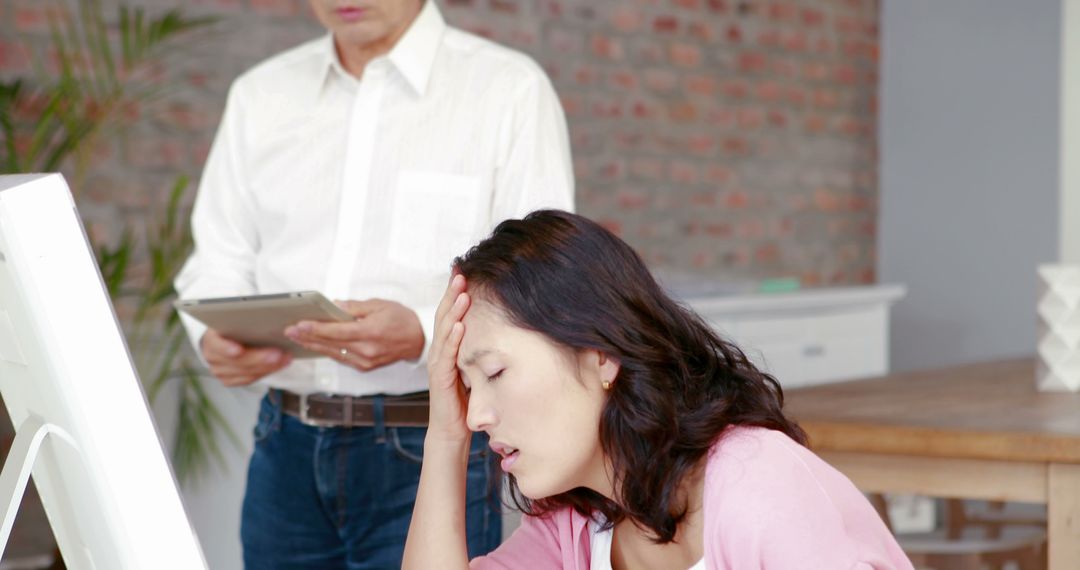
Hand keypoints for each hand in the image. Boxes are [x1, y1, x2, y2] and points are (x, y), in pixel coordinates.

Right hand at [201, 328, 292, 386]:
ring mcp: (220, 371)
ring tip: (285, 358)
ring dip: (269, 366)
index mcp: (211, 338)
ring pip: (246, 373)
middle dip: (259, 359)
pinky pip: (250, 379)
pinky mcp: (229, 380)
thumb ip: (245, 321)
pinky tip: (280, 365)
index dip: (226, 348)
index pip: (216, 344)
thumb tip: (265, 318)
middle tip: (278, 354)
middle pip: (237, 362)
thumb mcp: (234, 319)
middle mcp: (212, 357)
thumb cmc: (231, 326)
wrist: (222, 340)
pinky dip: (266, 372)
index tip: (238, 350)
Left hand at [284, 299, 423, 370]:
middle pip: (330, 344)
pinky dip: (327, 351)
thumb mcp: (380, 305)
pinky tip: (315, 345)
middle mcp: (366, 351)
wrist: (419, 339)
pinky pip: (341, 358)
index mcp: (371, 333)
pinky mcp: (365, 367)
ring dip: (314, 345)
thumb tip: (334, 306)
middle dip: (308, 337)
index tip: (298, 325)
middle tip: (289, 331)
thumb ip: (355, 307)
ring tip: (297, 337)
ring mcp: (365, 362)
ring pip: (333, 353)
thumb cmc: (401, 319)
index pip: (336, 332)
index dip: (315, 328)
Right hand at [426, 274, 471, 443]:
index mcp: (448, 347)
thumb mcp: (477, 369)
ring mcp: (438, 364)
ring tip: (462, 291)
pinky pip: (447, 355)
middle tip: (461, 271)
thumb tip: (502, 332)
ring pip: (444, 331)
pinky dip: (453, 338)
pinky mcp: (441, 379)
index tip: (464, 271)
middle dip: (452, 292)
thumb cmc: (466, 401)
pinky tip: (460, 324)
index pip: (451, 314)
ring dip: (453, 310)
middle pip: (444, 315)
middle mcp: (440, 352)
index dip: (455, 293)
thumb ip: (481, 351)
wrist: (452, 431)